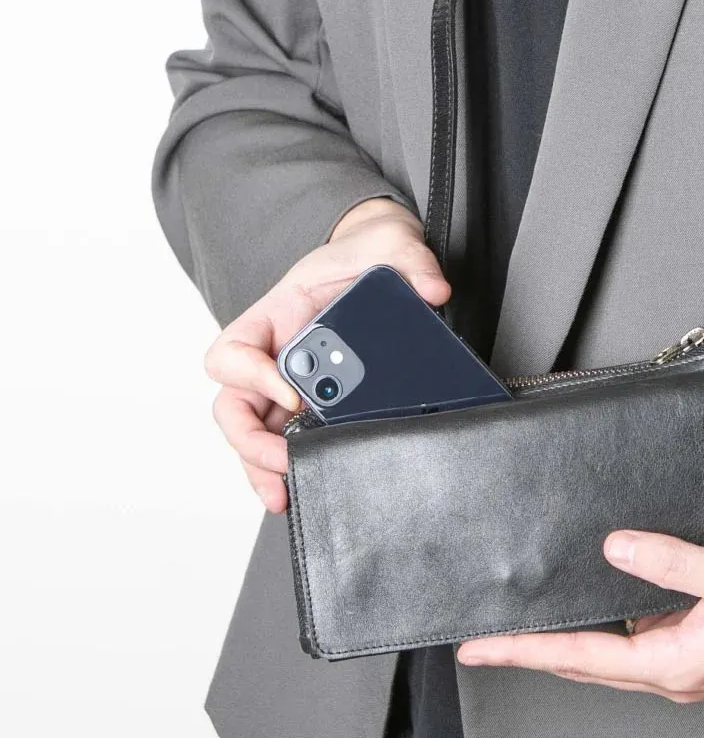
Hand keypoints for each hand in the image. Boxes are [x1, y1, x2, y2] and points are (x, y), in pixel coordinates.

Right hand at [203, 197, 448, 512]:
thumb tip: (435, 290)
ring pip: (253, 434)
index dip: (251, 375)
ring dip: (261, 466)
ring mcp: (286, 387)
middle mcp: (272, 357)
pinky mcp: (308, 408)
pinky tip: (300, 489)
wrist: (378, 267)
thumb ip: (411, 261)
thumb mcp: (388, 245)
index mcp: (275, 317)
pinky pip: (285, 441)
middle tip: (286, 457)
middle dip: (253, 439)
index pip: (235, 350)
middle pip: (234, 405)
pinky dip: (285, 469)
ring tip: (285, 492)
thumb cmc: (364, 257)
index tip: (293, 392)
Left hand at [457, 532, 703, 700]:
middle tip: (481, 643)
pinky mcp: (694, 658)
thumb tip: (616, 548)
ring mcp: (682, 671)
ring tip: (522, 628)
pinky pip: (634, 649)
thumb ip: (670, 561)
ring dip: (563, 647)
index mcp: (673, 664)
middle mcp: (671, 677)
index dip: (525, 651)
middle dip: (530, 653)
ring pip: (606, 661)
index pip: (581, 657)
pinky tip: (590, 614)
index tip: (479, 648)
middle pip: (583, 666)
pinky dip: (601, 637)